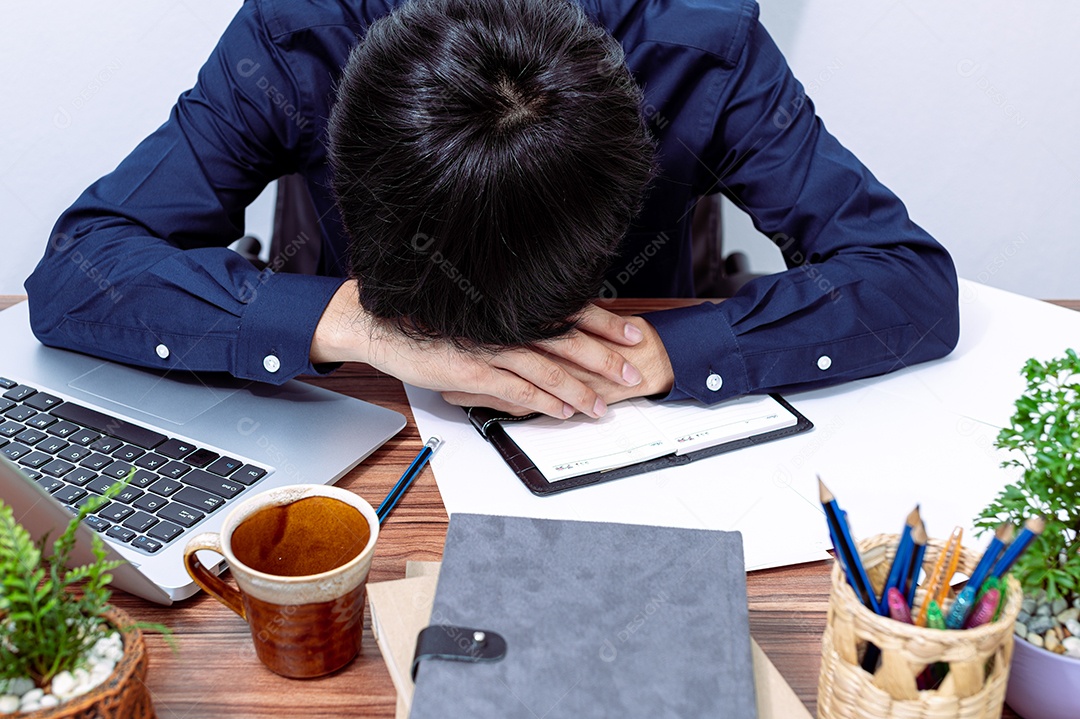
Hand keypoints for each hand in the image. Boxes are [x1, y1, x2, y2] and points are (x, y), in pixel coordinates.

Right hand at [440, 305, 673, 413]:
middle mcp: (507, 323)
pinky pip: (518, 390)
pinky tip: (563, 412)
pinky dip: (544, 402)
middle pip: (569, 340)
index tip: (634, 332)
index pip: (571, 310)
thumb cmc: (432, 319)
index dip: (606, 321)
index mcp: (513, 306)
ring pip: (548, 370)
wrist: (386, 326)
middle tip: (631, 374)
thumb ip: (511, 318)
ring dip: (578, 391)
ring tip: (600, 407)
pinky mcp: (474, 372)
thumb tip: (544, 325)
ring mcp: (492, 348)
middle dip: (605, 359)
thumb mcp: (478, 311)